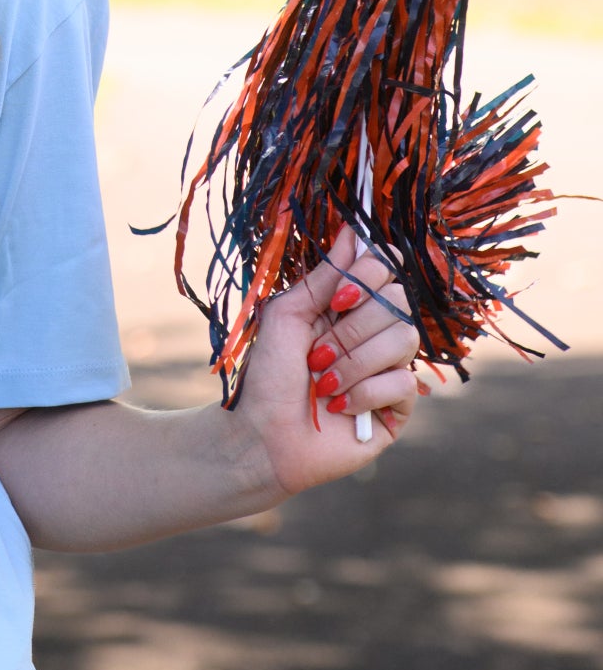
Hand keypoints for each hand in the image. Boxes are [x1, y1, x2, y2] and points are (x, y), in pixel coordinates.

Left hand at [230, 224, 424, 503]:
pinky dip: (365, 393)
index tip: (338, 300)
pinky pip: (404, 384)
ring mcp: (389, 369)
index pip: (386, 270)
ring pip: (405, 340)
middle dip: (353, 329)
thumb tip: (352, 232)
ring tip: (323, 383)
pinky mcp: (398, 408)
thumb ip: (324, 277)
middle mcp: (374, 333)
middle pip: (399, 302)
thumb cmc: (268, 375)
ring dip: (355, 362)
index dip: (368, 278)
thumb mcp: (288, 315)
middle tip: (317, 354)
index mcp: (348, 306)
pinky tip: (340, 408)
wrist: (264, 436)